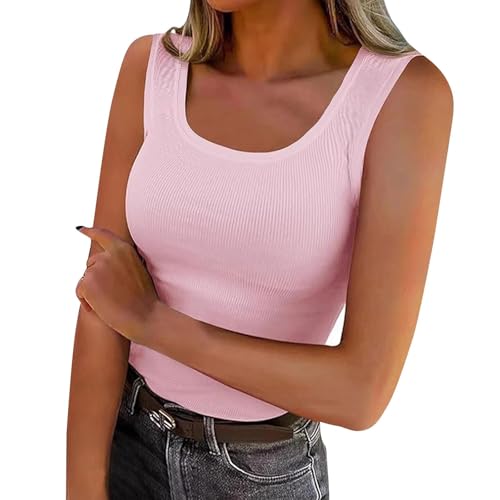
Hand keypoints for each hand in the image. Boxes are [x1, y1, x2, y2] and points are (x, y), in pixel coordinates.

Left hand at [75, 225, 159, 343]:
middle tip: (113, 294)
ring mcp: (98, 267)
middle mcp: (109, 254)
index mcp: (123, 249)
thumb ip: (120, 262)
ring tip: (110, 302)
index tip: (80, 229)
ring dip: (92, 292)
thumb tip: (101, 262)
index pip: (102, 235)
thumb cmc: (144, 299)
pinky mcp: (88, 282)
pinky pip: (80, 291)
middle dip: (96, 278)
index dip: (90, 231)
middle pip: (91, 264)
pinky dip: (86, 301)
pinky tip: (100, 308)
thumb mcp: (137, 270)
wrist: (145, 316)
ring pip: (85, 279)